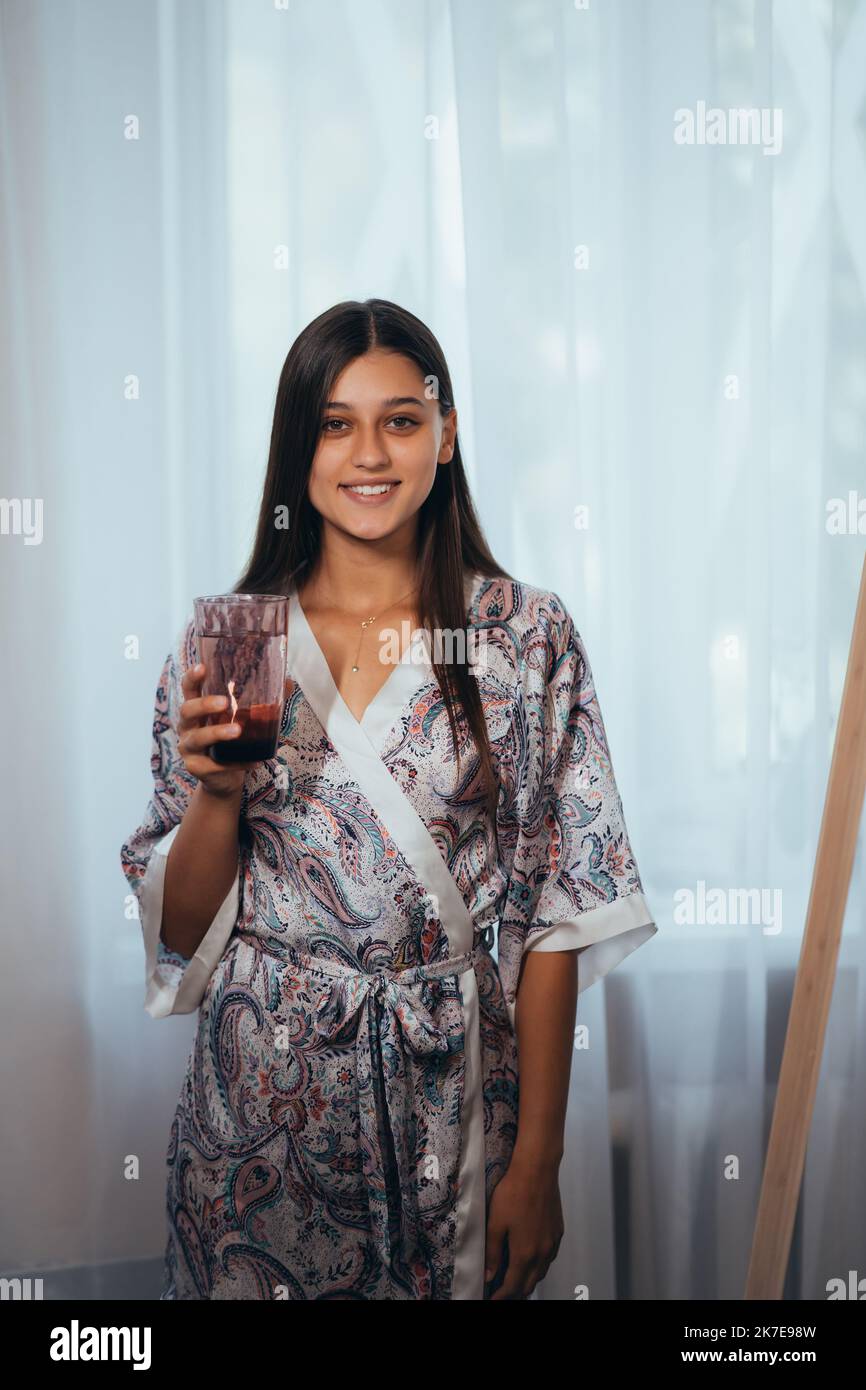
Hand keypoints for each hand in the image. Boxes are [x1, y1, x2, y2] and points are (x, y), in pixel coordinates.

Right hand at [176, 661, 256, 797]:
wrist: (224, 779)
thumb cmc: (233, 742)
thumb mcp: (245, 720)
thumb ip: (262, 701)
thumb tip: (288, 682)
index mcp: (198, 710)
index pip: (189, 689)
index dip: (192, 677)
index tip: (202, 666)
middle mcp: (188, 727)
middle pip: (187, 710)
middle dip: (204, 704)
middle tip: (224, 702)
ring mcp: (189, 748)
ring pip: (197, 738)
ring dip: (217, 733)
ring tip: (237, 731)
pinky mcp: (197, 768)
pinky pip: (214, 765)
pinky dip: (236, 763)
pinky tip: (253, 761)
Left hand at [484, 1157, 563, 1299]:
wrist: (537, 1171)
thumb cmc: (514, 1193)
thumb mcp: (495, 1223)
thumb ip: (492, 1252)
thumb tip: (489, 1274)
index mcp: (524, 1253)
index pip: (512, 1285)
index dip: (501, 1295)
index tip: (492, 1298)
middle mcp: (542, 1252)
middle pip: (529, 1284)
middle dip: (515, 1292)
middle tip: (502, 1292)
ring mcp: (552, 1243)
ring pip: (541, 1272)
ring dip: (528, 1280)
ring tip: (515, 1279)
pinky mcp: (558, 1232)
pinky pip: (549, 1258)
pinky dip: (539, 1265)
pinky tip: (532, 1259)